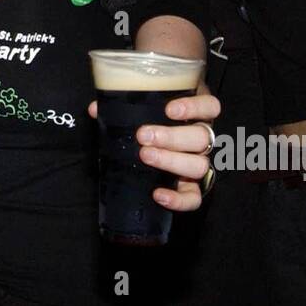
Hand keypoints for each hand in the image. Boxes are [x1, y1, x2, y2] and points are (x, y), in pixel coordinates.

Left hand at [87, 92, 221, 211]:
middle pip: (201, 138)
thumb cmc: (150, 122)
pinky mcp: (192, 187)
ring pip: (199, 165)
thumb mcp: (141, 110)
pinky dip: (179, 199)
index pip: (210, 106)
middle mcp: (202, 138)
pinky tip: (158, 194)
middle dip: (172, 137)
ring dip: (172, 161)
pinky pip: (194, 197)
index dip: (194, 107)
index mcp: (195, 113)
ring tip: (145, 156)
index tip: (169, 110)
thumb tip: (95, 109)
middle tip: (143, 136)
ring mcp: (199, 163)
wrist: (150, 145)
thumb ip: (122, 107)